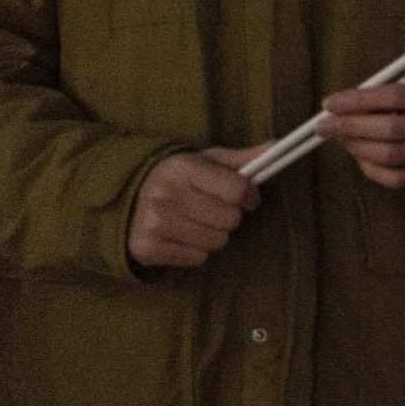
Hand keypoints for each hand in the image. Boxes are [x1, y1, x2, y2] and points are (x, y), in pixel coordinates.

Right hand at [128, 146, 264, 269]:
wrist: (128, 198)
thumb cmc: (179, 178)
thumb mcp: (206, 161)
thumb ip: (242, 158)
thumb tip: (276, 146)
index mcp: (182, 168)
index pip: (238, 190)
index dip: (251, 196)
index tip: (248, 197)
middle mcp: (165, 194)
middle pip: (231, 220)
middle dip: (230, 216)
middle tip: (215, 209)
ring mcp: (154, 223)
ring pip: (217, 242)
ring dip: (214, 235)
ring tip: (197, 222)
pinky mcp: (147, 248)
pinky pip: (198, 258)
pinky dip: (195, 251)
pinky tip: (181, 235)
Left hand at [320, 79, 404, 191]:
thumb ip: (387, 94)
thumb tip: (342, 105)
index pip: (394, 96)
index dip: (358, 100)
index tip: (330, 103)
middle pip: (389, 129)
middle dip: (350, 127)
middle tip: (324, 126)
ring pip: (389, 155)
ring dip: (357, 147)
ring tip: (342, 139)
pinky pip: (395, 178)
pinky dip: (371, 169)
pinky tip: (360, 157)